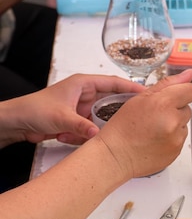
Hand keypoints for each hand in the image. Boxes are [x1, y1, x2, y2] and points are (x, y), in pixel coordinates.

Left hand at [0, 73, 145, 146]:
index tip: (148, 94)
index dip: (132, 87)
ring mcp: (83, 108)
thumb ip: (81, 125)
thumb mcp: (60, 117)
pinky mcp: (79, 121)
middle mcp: (86, 95)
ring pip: (101, 119)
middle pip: (113, 101)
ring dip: (92, 129)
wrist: (17, 123)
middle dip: (118, 113)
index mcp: (84, 84)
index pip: (114, 83)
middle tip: (134, 120)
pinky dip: (82, 136)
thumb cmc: (34, 109)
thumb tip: (98, 134)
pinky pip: (91, 129)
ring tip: (76, 132)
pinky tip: (65, 136)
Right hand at [94, 70, 191, 177]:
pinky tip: (154, 140)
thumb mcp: (140, 98)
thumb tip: (189, 74)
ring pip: (183, 125)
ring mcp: (177, 139)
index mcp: (164, 104)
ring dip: (173, 124)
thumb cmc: (122, 127)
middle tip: (154, 116)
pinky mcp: (177, 152)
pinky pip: (180, 139)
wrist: (115, 156)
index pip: (191, 91)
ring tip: (152, 130)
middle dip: (174, 110)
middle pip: (187, 108)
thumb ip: (168, 84)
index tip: (173, 96)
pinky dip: (171, 138)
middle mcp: (173, 122)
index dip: (182, 92)